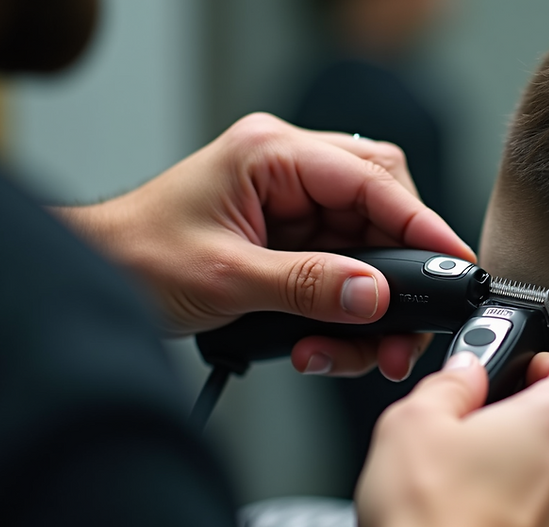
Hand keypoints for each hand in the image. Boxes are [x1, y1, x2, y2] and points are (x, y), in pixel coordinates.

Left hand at [54, 113, 473, 380]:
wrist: (95, 275)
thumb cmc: (136, 257)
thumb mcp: (227, 277)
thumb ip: (308, 285)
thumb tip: (375, 297)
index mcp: (273, 154)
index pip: (372, 180)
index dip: (420, 222)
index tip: (453, 262)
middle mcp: (290, 171)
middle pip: (382, 208)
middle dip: (401, 270)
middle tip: (407, 325)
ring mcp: (293, 205)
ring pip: (369, 246)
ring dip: (374, 302)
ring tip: (364, 351)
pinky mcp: (292, 238)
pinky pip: (344, 269)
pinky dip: (347, 311)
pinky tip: (326, 344)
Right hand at [356, 352, 548, 526]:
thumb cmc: (429, 525)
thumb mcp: (412, 425)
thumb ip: (450, 383)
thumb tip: (464, 373)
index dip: (548, 366)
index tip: (521, 375)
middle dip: (530, 430)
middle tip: (482, 441)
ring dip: (536, 481)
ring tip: (479, 495)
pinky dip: (537, 524)